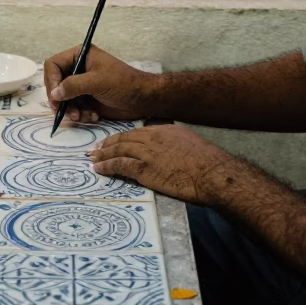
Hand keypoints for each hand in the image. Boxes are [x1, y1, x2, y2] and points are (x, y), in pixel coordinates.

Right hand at [44, 44, 159, 122]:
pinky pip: (73, 107)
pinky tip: (92, 117)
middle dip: (60, 99)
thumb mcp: (97, 81)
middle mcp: (77, 68)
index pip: (53, 65)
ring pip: (62, 99)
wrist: (142, 99)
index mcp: (80, 55)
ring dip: (70, 110)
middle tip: (62, 111)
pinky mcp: (86, 98)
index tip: (56, 96)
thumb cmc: (123, 83)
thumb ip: (74, 85)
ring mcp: (81, 84)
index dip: (52, 80)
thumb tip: (54, 94)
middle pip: (55, 83)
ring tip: (81, 116)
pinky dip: (79, 114)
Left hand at [89, 124, 226, 201]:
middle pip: (124, 138)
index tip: (114, 141)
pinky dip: (107, 166)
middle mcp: (154, 138)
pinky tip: (99, 168)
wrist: (213, 173)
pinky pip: (120, 165)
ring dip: (103, 154)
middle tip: (96, 148)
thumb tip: (169, 153)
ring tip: (93, 158)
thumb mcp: (190, 144)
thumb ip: (175, 145)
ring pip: (119, 150)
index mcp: (165, 130)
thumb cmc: (208, 163)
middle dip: (108, 143)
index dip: (122, 137)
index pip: (137, 132)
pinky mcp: (146, 169)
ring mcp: (148, 153)